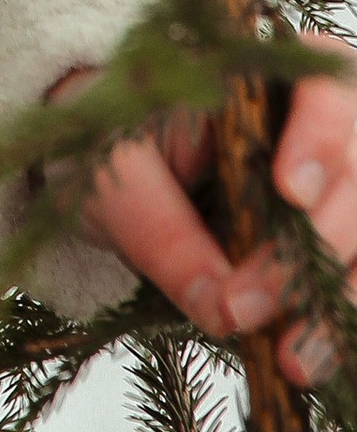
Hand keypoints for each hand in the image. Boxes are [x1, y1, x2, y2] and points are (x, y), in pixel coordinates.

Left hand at [54, 46, 356, 383]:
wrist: (101, 164)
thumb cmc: (107, 142)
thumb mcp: (114, 177)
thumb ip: (161, 229)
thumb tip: (223, 309)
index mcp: (260, 74)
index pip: (326, 82)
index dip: (323, 138)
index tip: (290, 192)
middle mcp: (314, 121)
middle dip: (322, 242)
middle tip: (256, 304)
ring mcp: (332, 182)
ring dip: (344, 294)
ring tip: (292, 357)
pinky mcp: (332, 236)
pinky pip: (356, 272)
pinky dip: (340, 319)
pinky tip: (309, 357)